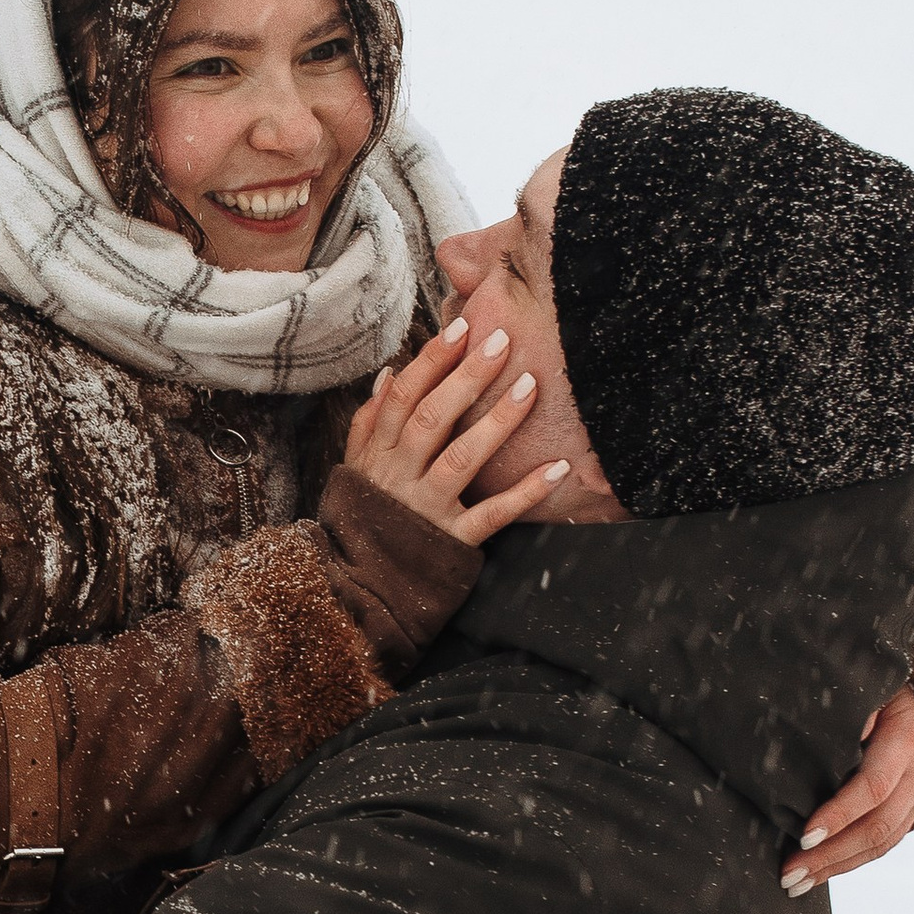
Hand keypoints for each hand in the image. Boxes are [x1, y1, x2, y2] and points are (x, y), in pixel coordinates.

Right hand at [344, 317, 569, 542]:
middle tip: (502, 343)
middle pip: (432, 418)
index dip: (432, 360)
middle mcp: (399, 477)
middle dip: (467, 378)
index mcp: (378, 453)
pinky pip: (493, 514)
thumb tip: (387, 372)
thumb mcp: (355, 467)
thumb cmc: (366, 517)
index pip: (403, 396)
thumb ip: (369, 421)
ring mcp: (427, 509)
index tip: (463, 327)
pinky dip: (527, 492)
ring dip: (498, 422)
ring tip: (531, 387)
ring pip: (462, 459)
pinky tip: (558, 467)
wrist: (362, 586)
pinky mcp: (452, 541)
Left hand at [782, 690, 913, 894]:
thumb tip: (817, 739)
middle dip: (830, 855)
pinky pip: (886, 842)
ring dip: (837, 867)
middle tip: (788, 874)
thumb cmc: (886, 688)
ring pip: (883, 842)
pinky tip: (821, 873)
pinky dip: (852, 861)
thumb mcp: (869, 688)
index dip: (839, 815)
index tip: (804, 836)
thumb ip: (848, 713)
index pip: (873, 787)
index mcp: (908, 739)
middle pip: (876, 826)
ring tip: (796, 884)